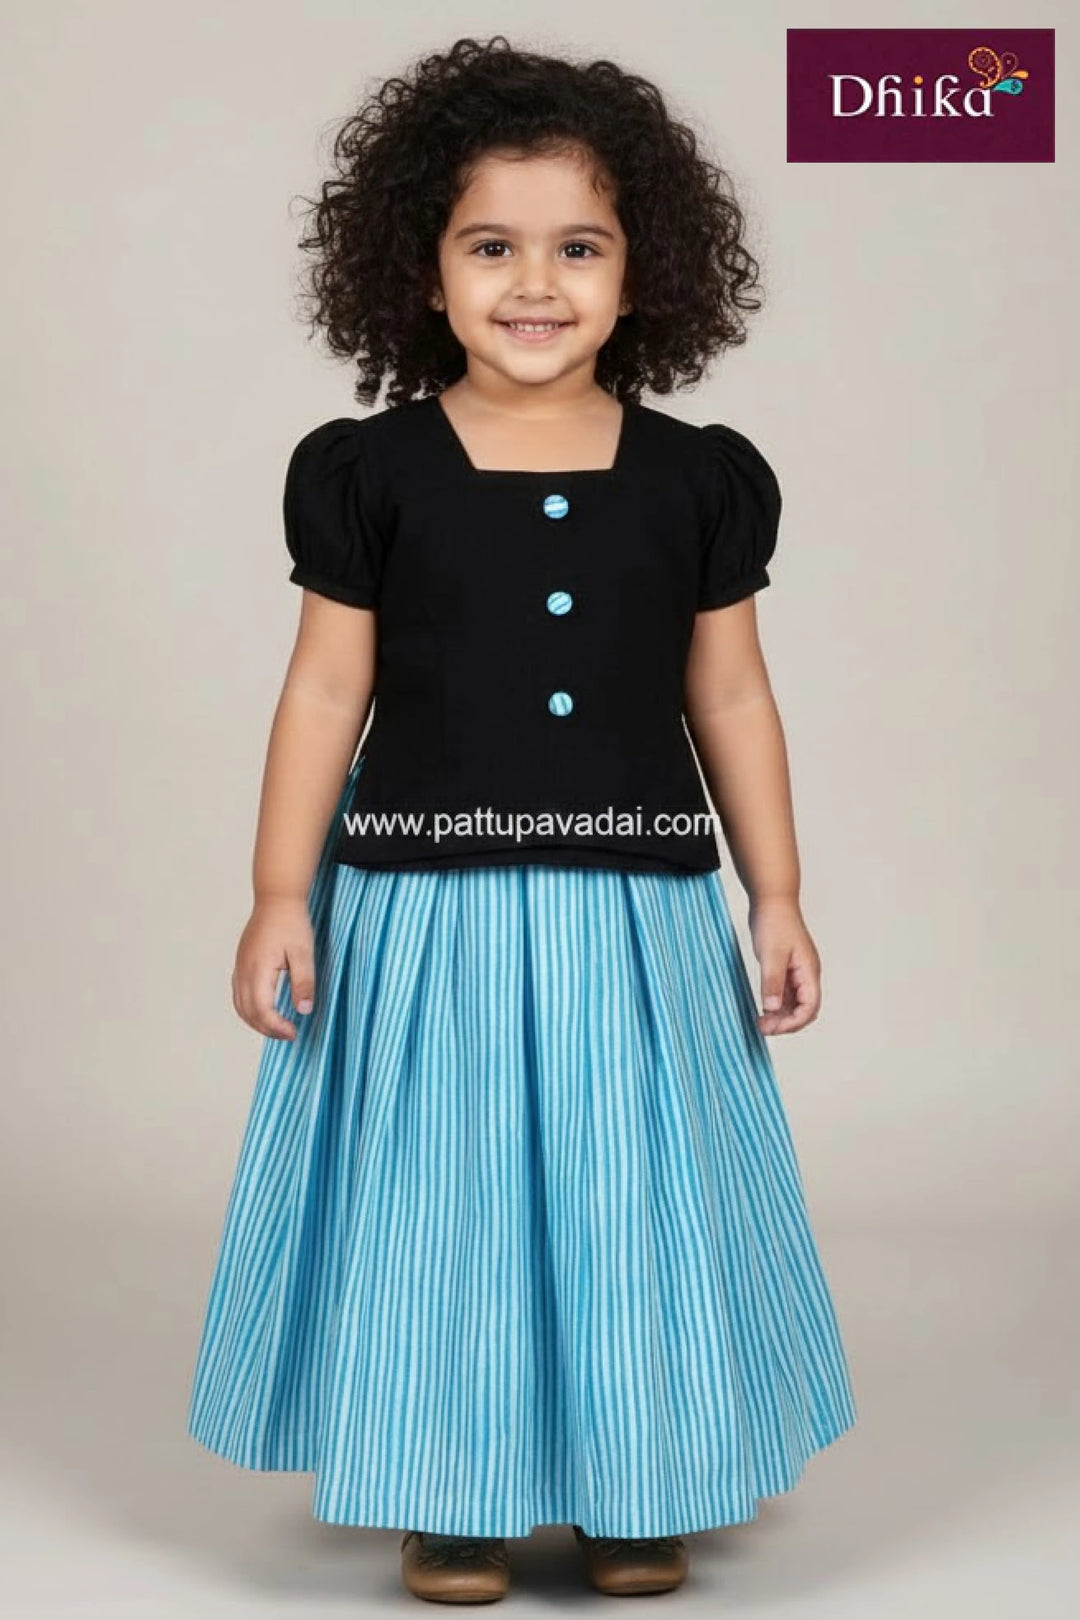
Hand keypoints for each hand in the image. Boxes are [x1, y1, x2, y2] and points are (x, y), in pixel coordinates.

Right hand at [231, 896, 315, 1038]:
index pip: (261, 1010)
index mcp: (258, 969)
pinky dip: (249, 1008)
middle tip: (288, 1035)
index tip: (294, 1032)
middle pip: (247, 1012)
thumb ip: (304, 983)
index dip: (276, 1027)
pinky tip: (264, 1010)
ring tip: (277, 1027)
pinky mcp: (241, 963)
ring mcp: (239, 967)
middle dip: (267, 1029)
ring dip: (256, 1021)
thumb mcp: (304, 953)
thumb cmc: (291, 923)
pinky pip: (238, 993)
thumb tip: (304, 1011)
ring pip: (239, 1005)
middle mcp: (243, 970)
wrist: (276, 898)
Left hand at [746, 895, 821, 1034]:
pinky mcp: (786, 968)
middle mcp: (806, 974)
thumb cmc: (774, 922)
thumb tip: (772, 1008)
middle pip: (804, 1009)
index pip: (810, 1007)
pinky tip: (762, 1008)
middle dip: (787, 1023)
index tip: (773, 1028)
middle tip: (764, 1028)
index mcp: (809, 971)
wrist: (772, 900)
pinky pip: (786, 993)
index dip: (794, 1022)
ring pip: (795, 1003)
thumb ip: (772, 982)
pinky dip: (776, 1004)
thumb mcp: (771, 954)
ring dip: (781, 1015)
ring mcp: (797, 971)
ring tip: (761, 1022)